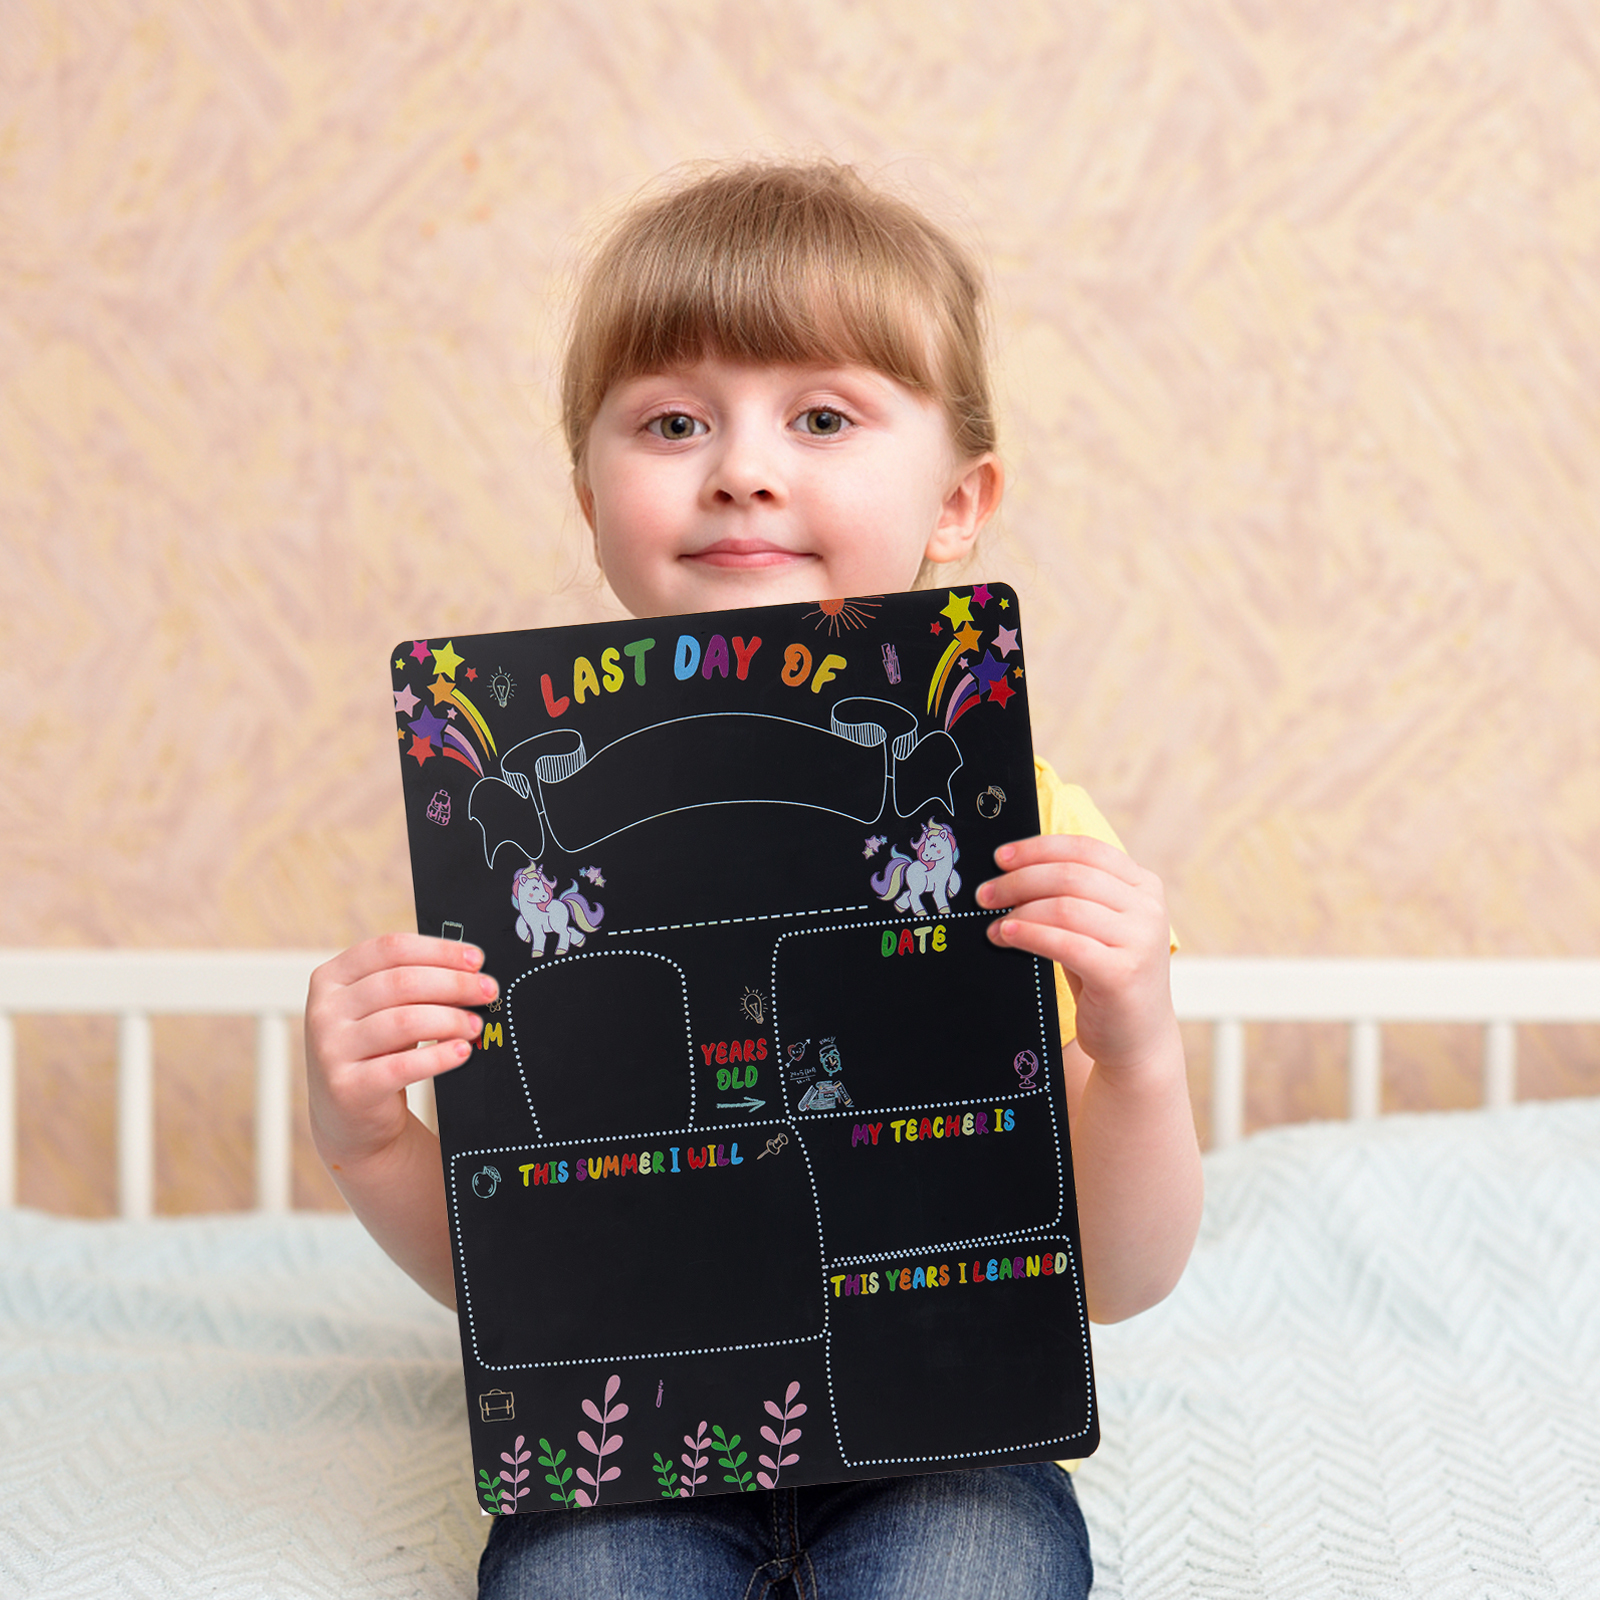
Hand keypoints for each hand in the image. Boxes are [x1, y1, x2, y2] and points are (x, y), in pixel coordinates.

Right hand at [304, 934, 497, 1171]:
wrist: (348, 1116)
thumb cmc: (374, 1051)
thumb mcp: (380, 1009)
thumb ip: (412, 984)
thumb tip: (472, 971)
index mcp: (331, 977)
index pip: (390, 948)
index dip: (439, 950)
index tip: (476, 960)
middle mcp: (323, 1010)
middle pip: (401, 982)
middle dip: (454, 984)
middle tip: (488, 992)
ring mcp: (330, 1050)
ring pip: (403, 1021)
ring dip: (450, 1019)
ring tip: (476, 1024)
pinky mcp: (347, 1088)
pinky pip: (403, 1066)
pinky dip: (439, 1056)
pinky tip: (462, 1052)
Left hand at [978, 834, 1175, 1075]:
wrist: (1137, 1039)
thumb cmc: (1105, 975)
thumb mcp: (1096, 927)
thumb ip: (1071, 896)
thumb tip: (1008, 872)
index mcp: (1143, 885)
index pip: (1085, 849)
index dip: (1038, 849)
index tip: (1000, 857)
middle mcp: (1148, 908)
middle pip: (1070, 875)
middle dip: (1019, 880)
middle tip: (985, 894)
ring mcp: (1141, 941)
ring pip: (1065, 907)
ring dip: (1019, 911)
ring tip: (993, 924)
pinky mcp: (1123, 974)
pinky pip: (1065, 943)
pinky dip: (1030, 935)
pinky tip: (1006, 936)